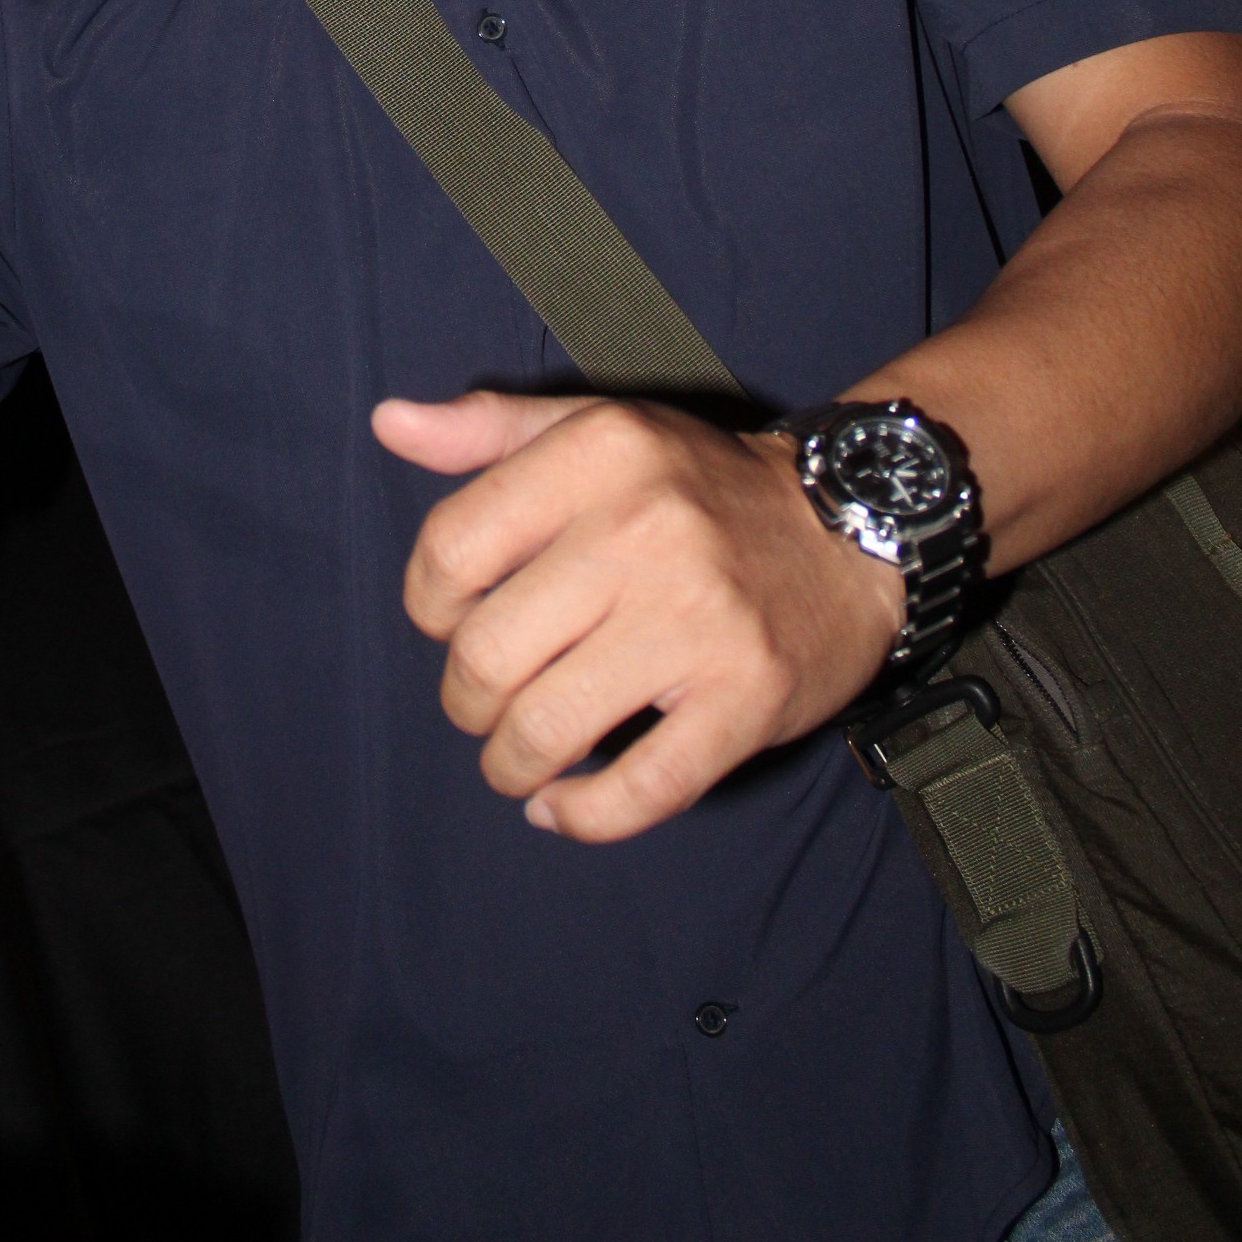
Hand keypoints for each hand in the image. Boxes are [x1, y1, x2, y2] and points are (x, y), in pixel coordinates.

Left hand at [371, 392, 904, 841]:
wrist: (851, 533)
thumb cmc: (696, 486)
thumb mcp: (598, 429)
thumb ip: (489, 429)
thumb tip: (390, 424)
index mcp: (600, 453)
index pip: (450, 550)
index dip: (429, 604)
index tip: (456, 618)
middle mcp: (645, 531)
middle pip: (484, 654)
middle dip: (465, 699)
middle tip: (487, 700)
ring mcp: (697, 622)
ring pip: (545, 730)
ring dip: (509, 763)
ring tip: (519, 754)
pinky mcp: (744, 702)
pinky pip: (635, 791)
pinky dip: (579, 817)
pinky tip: (561, 804)